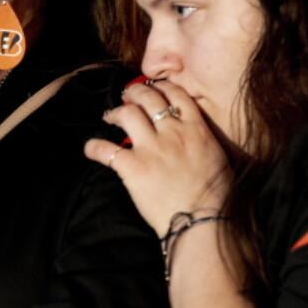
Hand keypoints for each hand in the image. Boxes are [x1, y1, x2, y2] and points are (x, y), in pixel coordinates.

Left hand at [84, 80, 231, 236]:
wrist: (204, 220)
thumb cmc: (216, 195)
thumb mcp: (217, 157)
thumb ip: (203, 140)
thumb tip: (195, 136)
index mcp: (195, 129)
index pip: (176, 94)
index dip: (161, 87)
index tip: (153, 89)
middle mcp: (172, 132)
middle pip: (148, 97)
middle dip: (134, 92)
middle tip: (127, 96)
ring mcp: (151, 149)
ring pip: (127, 114)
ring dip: (115, 112)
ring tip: (109, 116)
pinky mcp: (133, 167)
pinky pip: (106, 150)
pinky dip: (94, 147)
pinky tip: (90, 148)